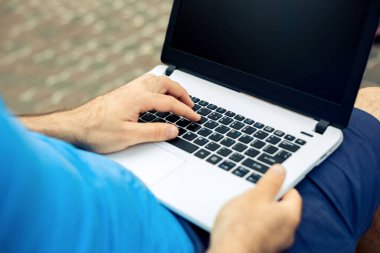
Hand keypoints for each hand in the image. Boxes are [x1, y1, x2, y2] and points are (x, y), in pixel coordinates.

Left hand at [21, 74, 199, 152]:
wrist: (74, 126)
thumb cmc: (96, 131)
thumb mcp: (128, 136)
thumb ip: (154, 132)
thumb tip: (174, 130)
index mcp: (139, 99)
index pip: (170, 103)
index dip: (185, 111)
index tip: (195, 118)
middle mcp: (134, 90)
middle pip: (166, 84)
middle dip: (182, 93)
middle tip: (191, 105)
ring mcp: (128, 89)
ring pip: (157, 81)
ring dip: (172, 87)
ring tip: (179, 98)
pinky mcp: (123, 93)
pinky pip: (148, 83)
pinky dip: (160, 87)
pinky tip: (158, 95)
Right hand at [208, 165, 301, 252]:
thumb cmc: (240, 228)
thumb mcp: (255, 195)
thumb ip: (270, 181)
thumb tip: (280, 170)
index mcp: (290, 215)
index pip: (292, 192)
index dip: (279, 183)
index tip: (267, 179)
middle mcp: (287, 231)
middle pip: (280, 206)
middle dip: (265, 199)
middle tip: (250, 196)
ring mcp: (276, 242)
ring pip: (269, 219)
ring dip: (258, 213)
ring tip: (241, 211)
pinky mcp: (264, 248)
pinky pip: (261, 231)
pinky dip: (253, 226)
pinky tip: (239, 225)